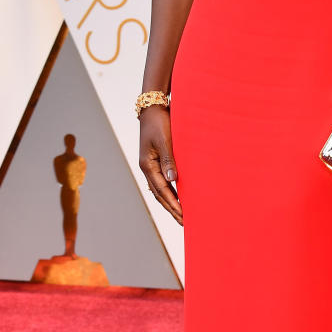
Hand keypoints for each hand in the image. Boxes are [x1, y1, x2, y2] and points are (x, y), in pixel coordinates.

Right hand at [138, 106, 182, 224]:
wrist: (153, 108)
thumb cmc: (159, 122)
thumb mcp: (165, 140)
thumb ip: (169, 159)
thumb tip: (172, 179)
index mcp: (147, 165)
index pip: (162, 191)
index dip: (173, 204)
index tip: (184, 216)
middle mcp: (147, 168)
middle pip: (160, 195)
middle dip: (172, 209)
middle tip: (184, 223)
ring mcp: (150, 165)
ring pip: (160, 190)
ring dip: (171, 203)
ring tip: (181, 215)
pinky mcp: (155, 161)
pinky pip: (162, 182)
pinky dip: (170, 192)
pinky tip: (177, 198)